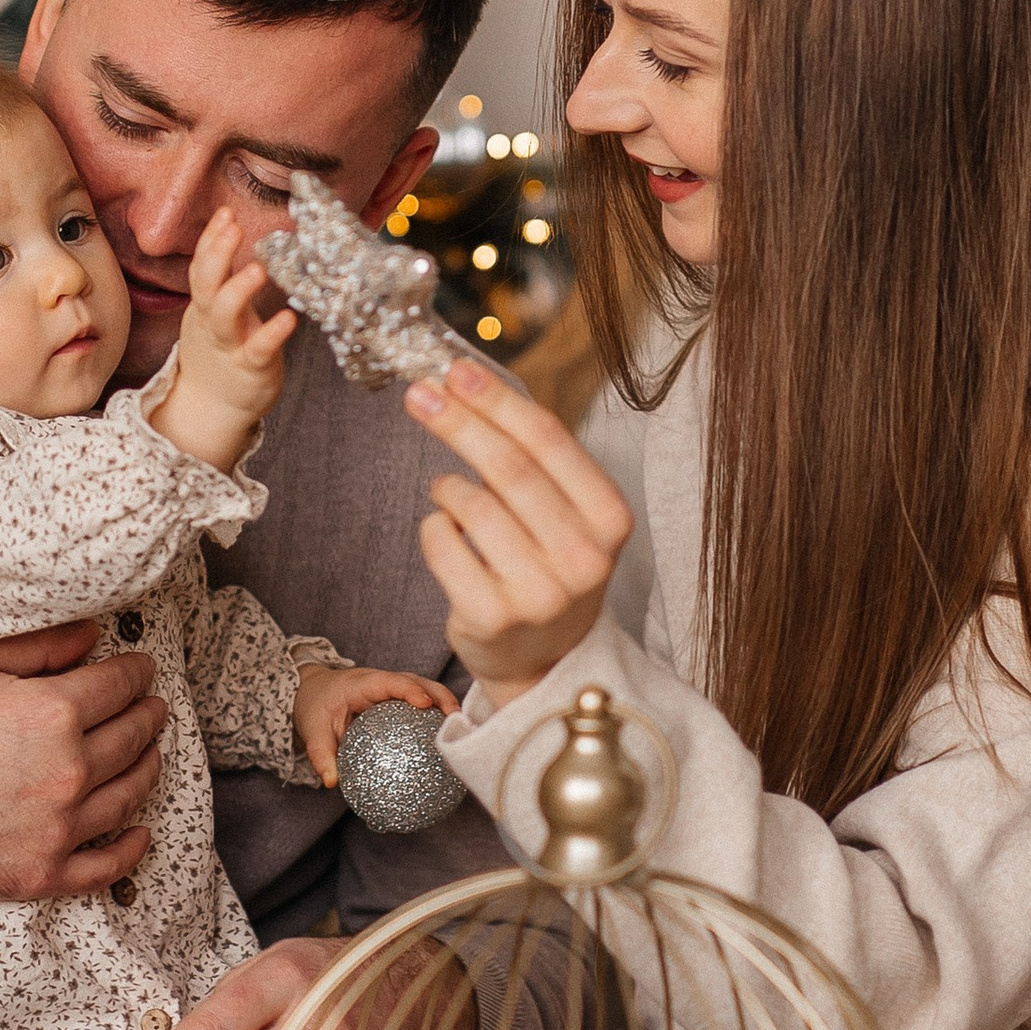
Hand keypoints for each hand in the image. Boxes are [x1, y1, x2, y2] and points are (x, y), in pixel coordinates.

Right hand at [0, 625, 164, 905]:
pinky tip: (140, 833)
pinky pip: (105, 867)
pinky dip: (131, 849)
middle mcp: (66, 773)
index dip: (137, 673)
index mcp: (52, 715)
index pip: (119, 687)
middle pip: (133, 739)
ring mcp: (56, 829)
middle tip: (153, 708)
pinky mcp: (40, 874)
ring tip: (150, 754)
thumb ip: (35, 646)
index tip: (142, 670)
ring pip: (129, 796)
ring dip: (148, 770)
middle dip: (147, 716)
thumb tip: (91, 634)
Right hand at [158, 208, 298, 470]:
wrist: (212, 408)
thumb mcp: (214, 312)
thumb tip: (232, 231)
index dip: (211, 240)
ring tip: (259, 268)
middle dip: (216, 254)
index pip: (201, 267)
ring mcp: (229, 346)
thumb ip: (222, 278)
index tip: (226, 213)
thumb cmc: (222, 350)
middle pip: (205, 284)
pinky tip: (289, 319)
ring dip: (239, 289)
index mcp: (205, 306)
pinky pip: (258, 350)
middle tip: (234, 227)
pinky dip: (272, 334)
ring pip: (224, 316)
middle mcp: (212, 323)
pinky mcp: (250, 369)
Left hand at [292, 662, 454, 790]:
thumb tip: (332, 782)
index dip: (410, 689)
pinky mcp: (397, 698)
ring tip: (460, 725)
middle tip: (455, 716)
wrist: (313, 692)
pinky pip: (420, 700)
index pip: (390, 681)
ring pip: (424, 687)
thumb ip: (321, 756)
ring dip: (443, 702)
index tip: (425, 704)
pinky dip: (436, 712)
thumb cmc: (315, 708)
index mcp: (361, 684)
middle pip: (416, 680)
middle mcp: (381, 681)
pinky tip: (447, 733)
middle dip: (438, 695)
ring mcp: (392, 688)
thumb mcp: (313, 732)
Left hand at [404, 358, 633, 699]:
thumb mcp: (567, 513)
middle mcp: (584, 557)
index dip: (497, 401)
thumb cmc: (549, 564)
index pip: (548, 441)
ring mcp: (539, 593)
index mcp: (610, 518)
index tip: (457, 370)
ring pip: (471, 505)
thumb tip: (467, 383)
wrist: (546, 658)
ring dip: (447, 486)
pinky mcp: (492, 618)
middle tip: (420, 394)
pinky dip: (434, 527)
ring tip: (447, 491)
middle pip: (507, 467)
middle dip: (458, 422)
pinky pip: (442, 544)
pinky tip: (446, 533)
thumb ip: (534, 456)